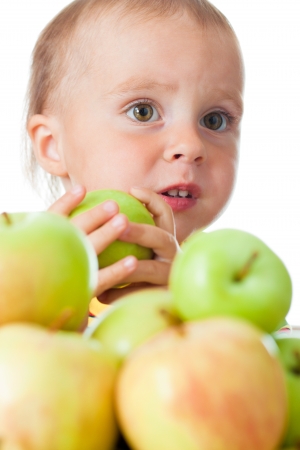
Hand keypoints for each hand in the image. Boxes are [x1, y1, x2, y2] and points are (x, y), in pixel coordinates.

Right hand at [47, 185, 137, 294]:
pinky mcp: (80, 293)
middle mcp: (52, 256)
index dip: (66, 203)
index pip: (52, 219)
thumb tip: (83, 205)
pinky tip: (132, 261)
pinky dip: (116, 271)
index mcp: (44, 243)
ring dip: (106, 235)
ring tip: (124, 220)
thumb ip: (67, 234)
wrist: (52, 310)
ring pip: (87, 251)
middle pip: (74, 231)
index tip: (82, 189)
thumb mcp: (57, 252)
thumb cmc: (60, 273)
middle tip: (114, 204)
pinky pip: (100, 280)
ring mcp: (66, 274)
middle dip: (94, 216)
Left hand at [48, 185, 179, 303]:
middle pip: (160, 238)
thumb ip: (121, 232)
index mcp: (165, 239)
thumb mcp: (134, 249)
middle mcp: (173, 255)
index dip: (151, 199)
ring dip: (129, 267)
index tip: (131, 190)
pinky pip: (140, 295)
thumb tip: (93, 211)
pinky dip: (120, 295)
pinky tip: (101, 296)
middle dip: (140, 231)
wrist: (151, 308)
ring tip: (105, 267)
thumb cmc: (132, 271)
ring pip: (151, 270)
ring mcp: (171, 276)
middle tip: (119, 225)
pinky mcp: (164, 296)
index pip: (163, 213)